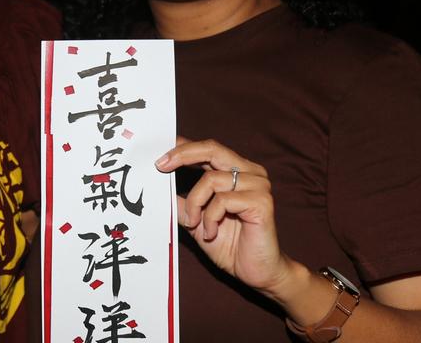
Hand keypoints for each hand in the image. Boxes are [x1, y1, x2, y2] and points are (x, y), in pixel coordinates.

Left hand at [155, 137, 293, 294]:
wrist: (258, 272)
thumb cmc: (230, 245)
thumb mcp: (197, 221)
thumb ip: (182, 202)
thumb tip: (158, 186)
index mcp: (237, 171)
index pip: (207, 149)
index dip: (182, 147)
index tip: (158, 155)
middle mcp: (250, 172)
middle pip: (212, 149)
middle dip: (182, 155)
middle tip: (161, 166)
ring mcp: (258, 185)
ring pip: (211, 179)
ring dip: (194, 203)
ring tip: (193, 223)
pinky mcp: (262, 202)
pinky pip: (222, 200)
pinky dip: (209, 218)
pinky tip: (211, 233)